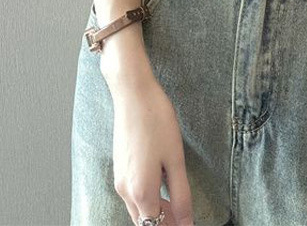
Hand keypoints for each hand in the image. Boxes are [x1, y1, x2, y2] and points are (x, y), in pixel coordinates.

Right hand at [106, 67, 194, 225]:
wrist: (133, 94)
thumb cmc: (156, 121)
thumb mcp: (175, 159)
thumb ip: (181, 195)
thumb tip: (186, 222)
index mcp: (141, 190)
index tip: (187, 223)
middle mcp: (125, 189)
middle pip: (144, 221)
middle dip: (163, 223)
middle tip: (184, 218)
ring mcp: (120, 178)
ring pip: (137, 209)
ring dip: (155, 212)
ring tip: (177, 206)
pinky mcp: (119, 167)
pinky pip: (132, 194)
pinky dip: (147, 199)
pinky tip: (161, 188)